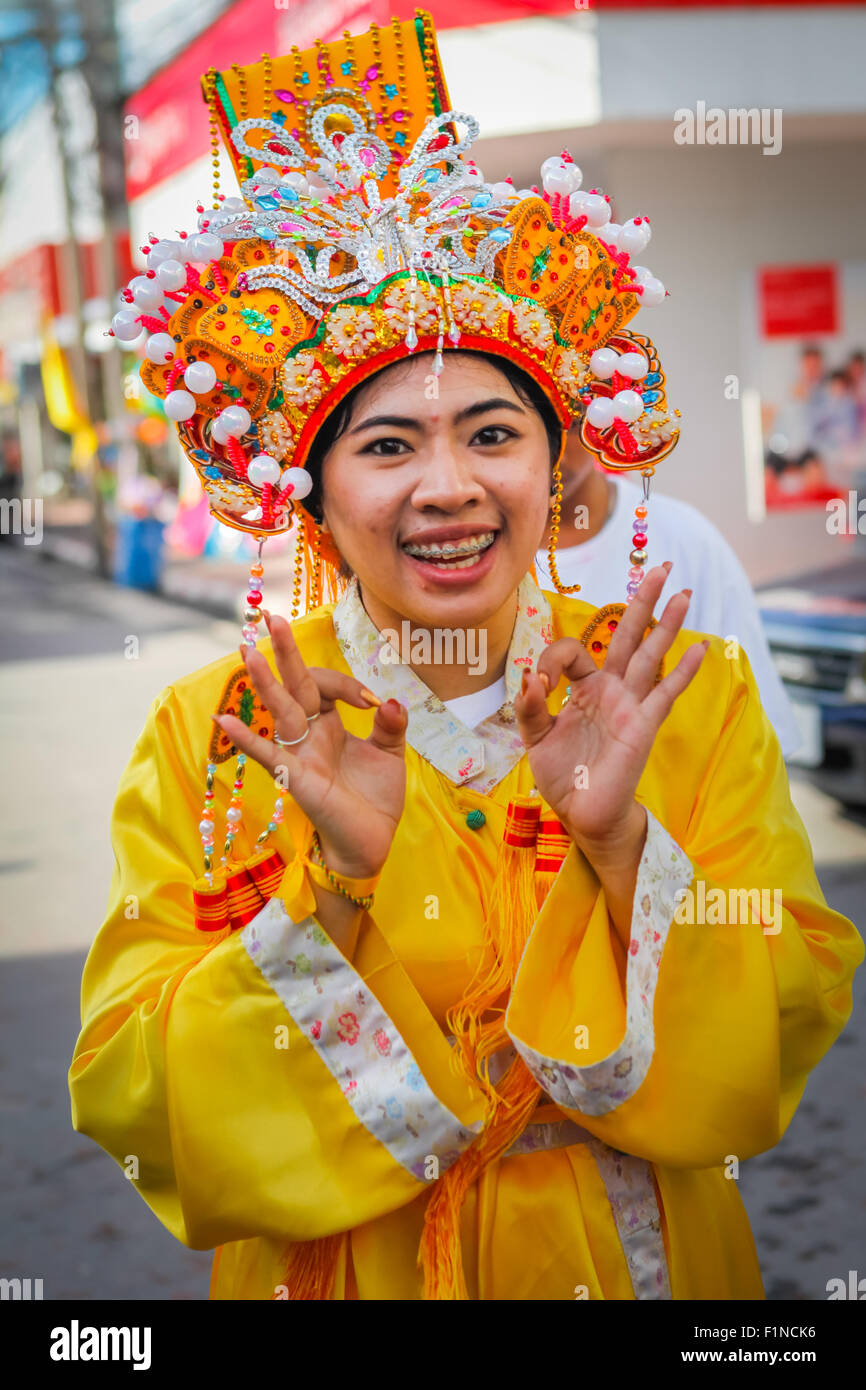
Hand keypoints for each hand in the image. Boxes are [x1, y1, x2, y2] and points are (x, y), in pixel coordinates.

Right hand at [214, 615, 406, 878]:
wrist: (371, 843)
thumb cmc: (375, 799)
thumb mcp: (390, 754)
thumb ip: (391, 725)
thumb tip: (390, 700)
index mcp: (331, 725)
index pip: (326, 687)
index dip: (346, 685)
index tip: (371, 703)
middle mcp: (310, 735)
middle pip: (295, 686)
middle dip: (285, 652)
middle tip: (273, 617)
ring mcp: (300, 754)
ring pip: (280, 710)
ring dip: (264, 681)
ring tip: (247, 650)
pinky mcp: (295, 778)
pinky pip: (266, 755)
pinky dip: (246, 739)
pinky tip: (224, 720)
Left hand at [514, 563, 707, 852]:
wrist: (584, 814)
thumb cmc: (563, 775)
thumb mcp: (535, 739)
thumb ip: (530, 708)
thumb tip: (529, 676)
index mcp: (584, 690)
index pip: (574, 651)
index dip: (552, 659)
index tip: (538, 684)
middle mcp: (611, 690)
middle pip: (628, 636)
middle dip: (644, 601)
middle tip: (662, 567)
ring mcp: (631, 705)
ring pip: (651, 654)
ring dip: (668, 622)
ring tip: (684, 589)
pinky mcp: (643, 724)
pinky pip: (666, 692)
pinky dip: (684, 670)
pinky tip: (702, 647)